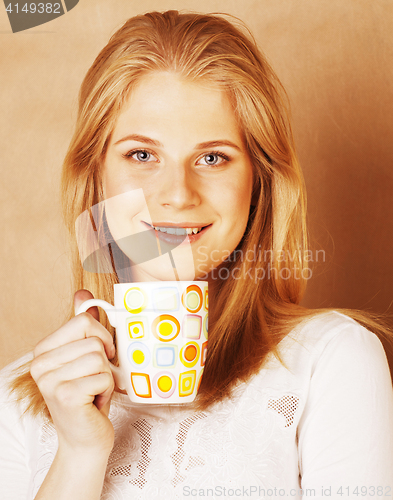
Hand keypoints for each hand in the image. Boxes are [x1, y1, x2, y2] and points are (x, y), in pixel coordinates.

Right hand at [30, 290, 115, 455]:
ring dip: (106, 378)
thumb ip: (84, 327)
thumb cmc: (89, 396)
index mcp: (44, 350)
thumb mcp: (87, 357)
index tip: (100, 356)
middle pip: (94, 339)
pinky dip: (107, 391)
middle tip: (95, 380)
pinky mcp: (65, 395)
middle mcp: (40, 364)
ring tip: (93, 392)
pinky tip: (94, 403)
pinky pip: (104, 377)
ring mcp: (49, 380)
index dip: (102, 337)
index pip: (83, 320)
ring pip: (100, 358)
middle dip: (105, 362)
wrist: (85, 439)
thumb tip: (83, 293)